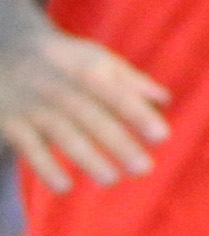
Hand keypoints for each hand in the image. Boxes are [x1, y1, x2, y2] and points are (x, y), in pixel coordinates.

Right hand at [0, 17, 169, 191]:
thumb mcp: (98, 59)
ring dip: (88, 159)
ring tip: (111, 180)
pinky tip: (65, 187)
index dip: (140, 116)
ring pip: (65, 136)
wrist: (7, 48)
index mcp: (90, 71)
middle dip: (120, 145)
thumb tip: (165, 101)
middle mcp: (64, 89)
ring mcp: (36, 107)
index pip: (119, 96)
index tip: (162, 137)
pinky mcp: (11, 123)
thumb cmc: (65, 60)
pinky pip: (30, 149)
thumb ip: (131, 81)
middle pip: (95, 120)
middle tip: (144, 169)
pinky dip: (46, 168)